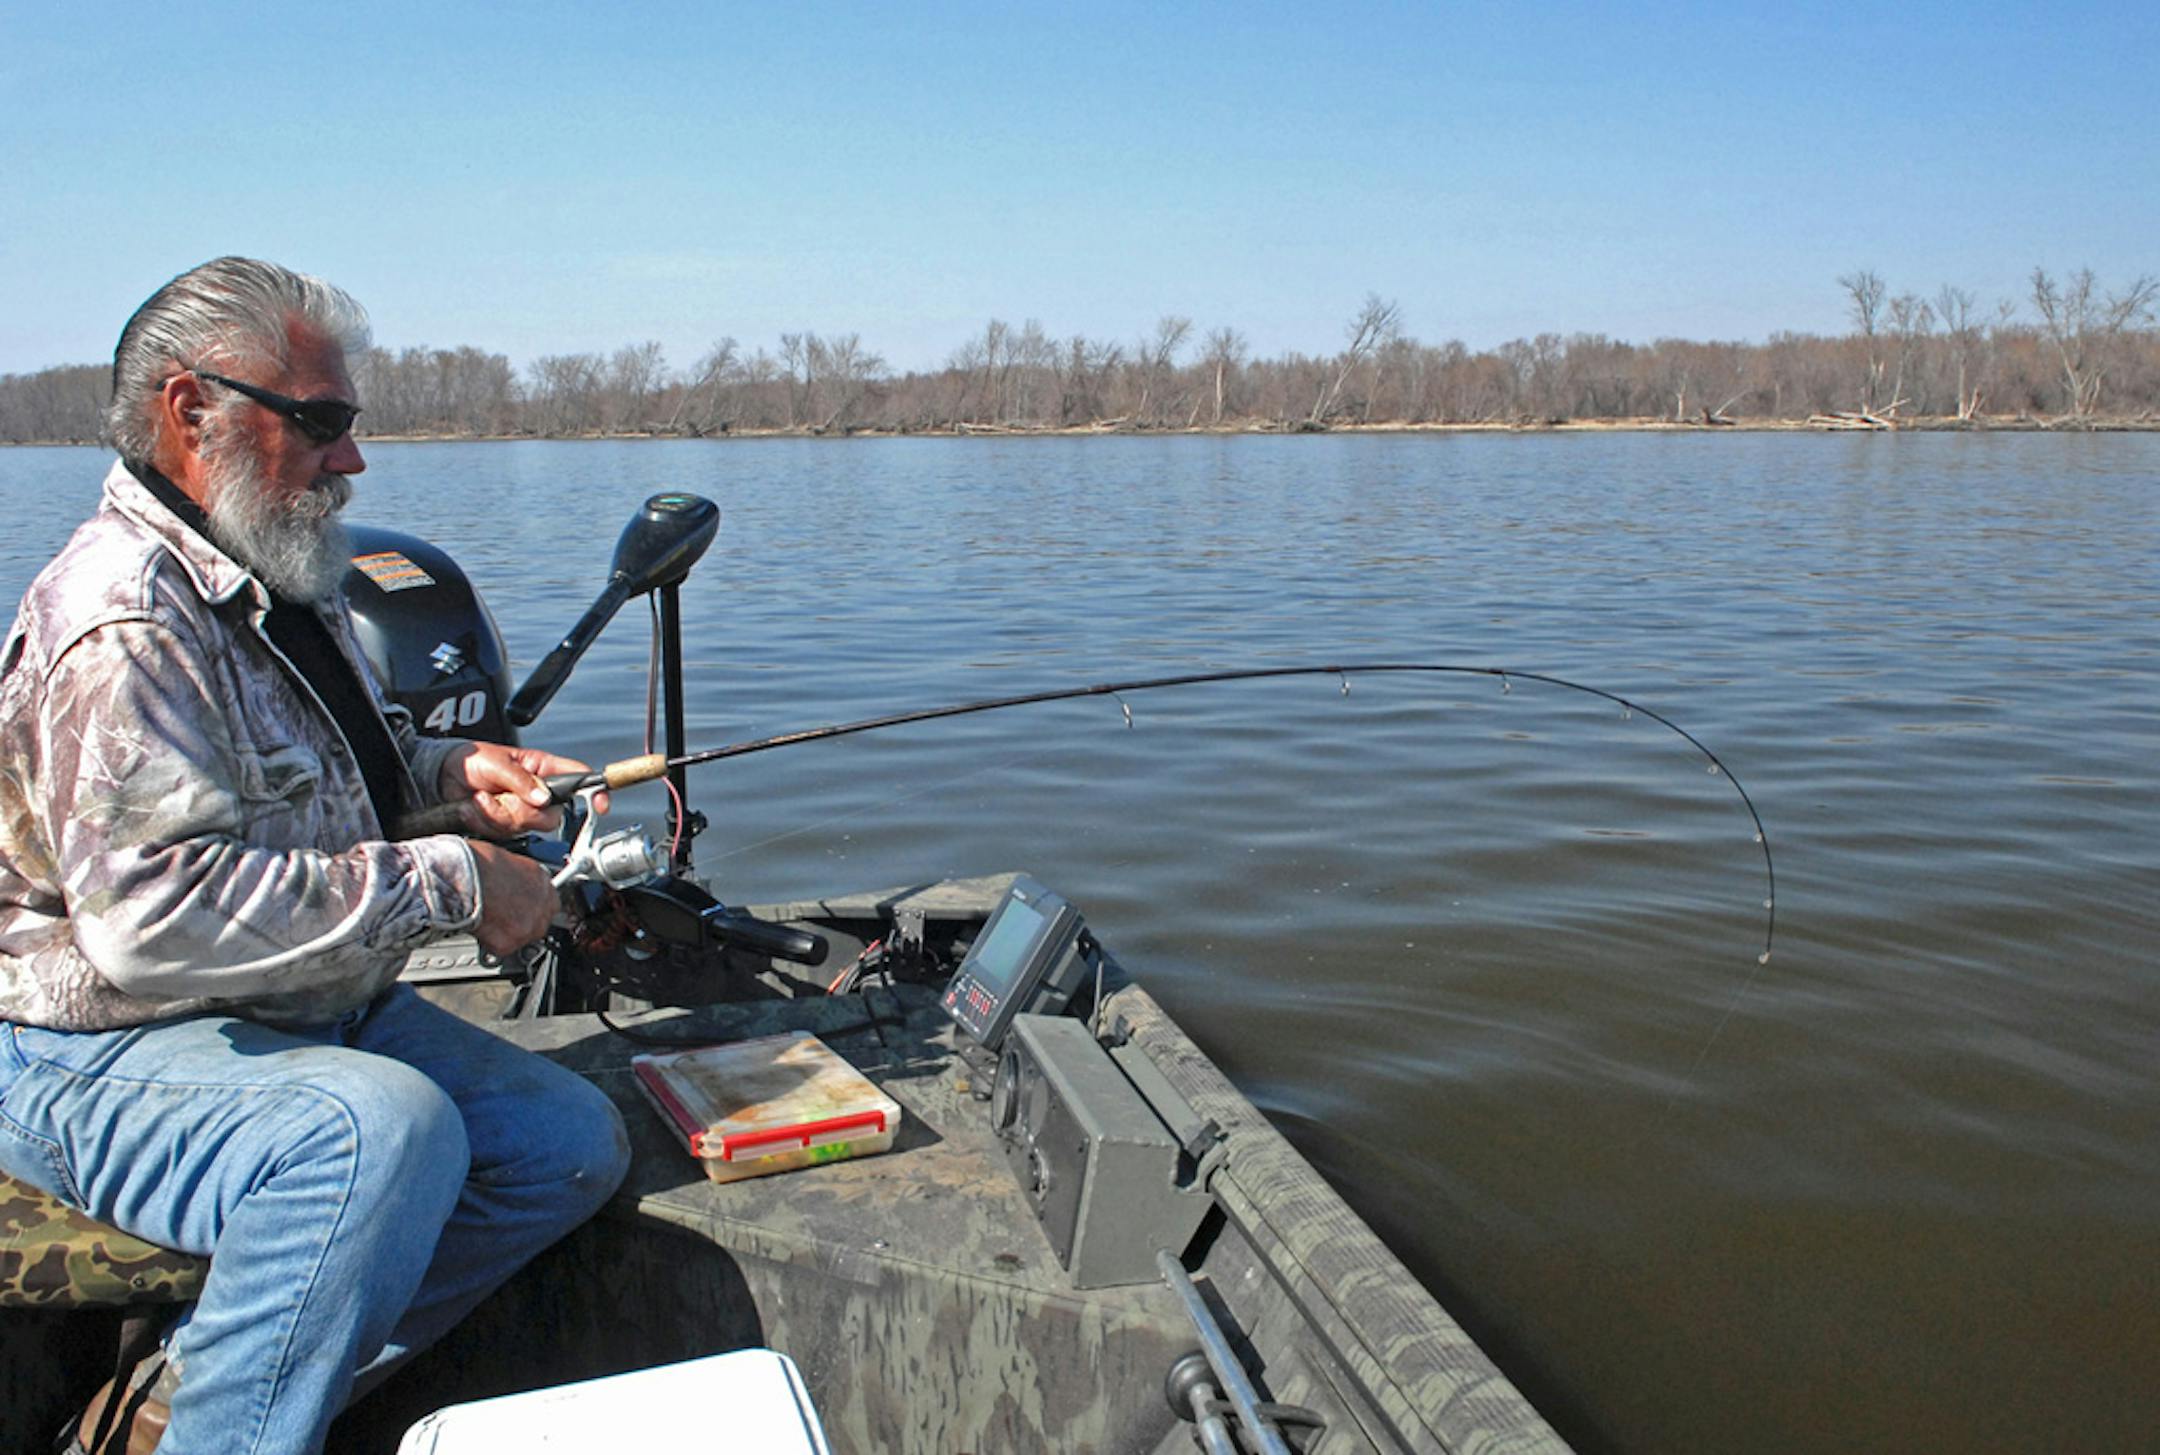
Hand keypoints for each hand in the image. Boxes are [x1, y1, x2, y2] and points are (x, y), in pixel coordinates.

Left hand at [436, 742, 607, 839]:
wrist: (440, 777)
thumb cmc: (470, 759)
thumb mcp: (495, 762)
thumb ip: (521, 780)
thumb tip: (543, 797)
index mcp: (543, 769)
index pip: (578, 778)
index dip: (594, 791)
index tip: (599, 804)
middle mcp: (537, 791)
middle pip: (552, 814)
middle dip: (523, 810)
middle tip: (501, 797)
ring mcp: (521, 810)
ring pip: (526, 826)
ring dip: (498, 814)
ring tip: (482, 798)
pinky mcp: (505, 825)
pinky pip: (504, 832)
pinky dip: (486, 821)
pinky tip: (476, 808)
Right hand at [468, 839, 560, 955]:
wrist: (462, 876)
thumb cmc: (477, 862)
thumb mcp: (509, 860)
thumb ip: (520, 877)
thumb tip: (513, 883)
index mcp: (543, 881)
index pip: (549, 901)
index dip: (532, 905)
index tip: (521, 906)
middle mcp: (542, 905)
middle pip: (539, 922)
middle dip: (521, 920)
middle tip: (501, 914)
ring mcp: (528, 926)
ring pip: (521, 936)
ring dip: (506, 932)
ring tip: (486, 918)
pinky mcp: (510, 943)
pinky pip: (501, 948)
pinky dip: (489, 941)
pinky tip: (479, 926)